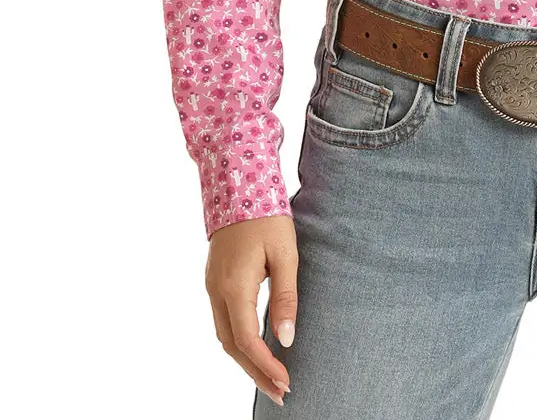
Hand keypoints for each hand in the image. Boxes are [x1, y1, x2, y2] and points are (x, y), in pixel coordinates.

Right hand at [205, 214, 298, 405]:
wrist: (237, 183)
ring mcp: (212, 286)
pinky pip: (223, 321)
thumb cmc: (267, 216)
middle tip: (281, 392)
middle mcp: (216, 291)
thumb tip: (285, 339)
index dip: (265, 366)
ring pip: (225, 336)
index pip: (246, 340)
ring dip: (246, 360)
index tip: (286, 382)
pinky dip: (238, 342)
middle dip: (255, 372)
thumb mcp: (285, 254)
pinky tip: (256, 348)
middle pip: (231, 346)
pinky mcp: (214, 280)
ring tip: (271, 378)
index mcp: (233, 286)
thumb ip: (285, 297)